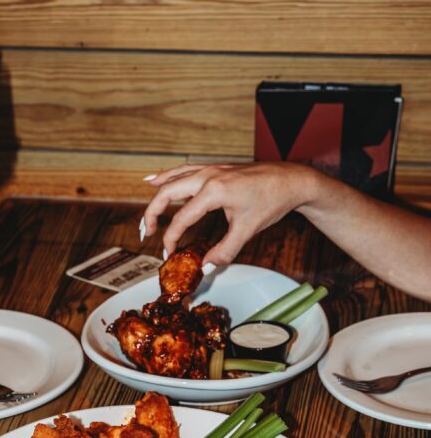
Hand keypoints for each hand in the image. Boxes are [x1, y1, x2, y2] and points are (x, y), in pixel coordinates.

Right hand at [141, 162, 319, 264]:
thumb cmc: (272, 202)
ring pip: (173, 178)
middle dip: (152, 214)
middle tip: (146, 234)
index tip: (169, 255)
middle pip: (167, 193)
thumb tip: (205, 268)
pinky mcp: (215, 169)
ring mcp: (211, 169)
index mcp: (214, 191)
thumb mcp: (247, 230)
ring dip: (156, 196)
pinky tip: (154, 180)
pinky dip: (167, 176)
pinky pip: (184, 170)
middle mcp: (208, 176)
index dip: (171, 239)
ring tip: (146, 215)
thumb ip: (224, 251)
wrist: (291, 180)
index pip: (181, 219)